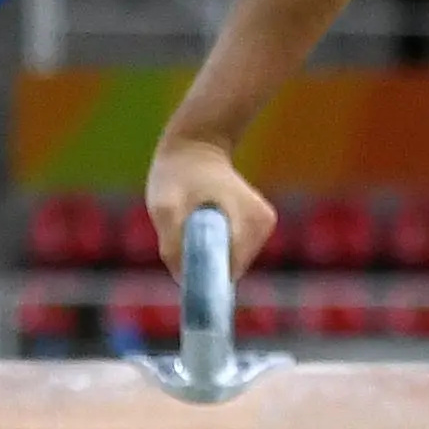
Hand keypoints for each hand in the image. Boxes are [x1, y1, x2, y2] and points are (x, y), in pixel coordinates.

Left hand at [143, 137, 275, 279]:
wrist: (194, 148)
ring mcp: (263, 227)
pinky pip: (232, 252)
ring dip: (207, 252)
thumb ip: (173, 244)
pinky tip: (204, 222)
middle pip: (228, 269)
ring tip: (191, 223)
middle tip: (180, 235)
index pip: (227, 271)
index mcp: (247, 220)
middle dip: (202, 262)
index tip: (184, 271)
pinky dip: (214, 245)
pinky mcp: (259, 227)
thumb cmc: (176, 175)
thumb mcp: (164, 206)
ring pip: (230, 262)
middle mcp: (262, 226)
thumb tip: (185, 280)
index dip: (204, 279)